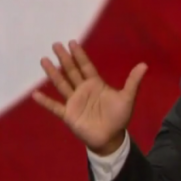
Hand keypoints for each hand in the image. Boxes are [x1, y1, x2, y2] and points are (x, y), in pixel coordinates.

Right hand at [32, 41, 147, 154]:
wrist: (111, 138)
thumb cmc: (119, 117)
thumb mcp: (127, 98)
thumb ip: (133, 81)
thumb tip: (144, 65)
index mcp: (96, 84)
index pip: (85, 66)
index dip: (79, 55)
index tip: (72, 42)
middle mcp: (83, 90)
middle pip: (71, 71)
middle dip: (64, 58)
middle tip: (55, 44)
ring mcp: (74, 102)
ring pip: (61, 84)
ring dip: (52, 73)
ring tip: (44, 60)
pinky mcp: (68, 114)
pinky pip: (55, 107)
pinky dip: (46, 101)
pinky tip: (35, 94)